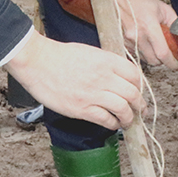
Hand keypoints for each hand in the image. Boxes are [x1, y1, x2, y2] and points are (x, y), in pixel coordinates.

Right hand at [7, 30, 144, 129]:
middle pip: (132, 94)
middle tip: (140, 110)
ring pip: (123, 109)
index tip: (139, 92)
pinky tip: (113, 124)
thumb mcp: (90, 52)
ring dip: (129, 118)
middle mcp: (104, 77)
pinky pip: (105, 119)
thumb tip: (119, 77)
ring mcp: (93, 94)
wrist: (37, 61)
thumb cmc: (60, 55)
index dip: (140, 86)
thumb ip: (106, 64)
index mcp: (107, 61)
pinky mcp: (81, 108)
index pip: (135, 75)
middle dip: (139, 105)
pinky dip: (113, 124)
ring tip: (128, 121)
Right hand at [72, 0, 174, 65]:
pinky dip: (142, 52)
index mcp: (149, 27)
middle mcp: (137, 37)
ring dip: (152, 56)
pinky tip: (144, 42)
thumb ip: (174, 22)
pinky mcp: (122, 43)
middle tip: (168, 53)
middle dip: (163, 60)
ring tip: (155, 45)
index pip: (163, 54)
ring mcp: (128, 41)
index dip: (173, 62)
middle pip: (154, 61)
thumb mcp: (162, 8)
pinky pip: (135, 55)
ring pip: (144, 60)